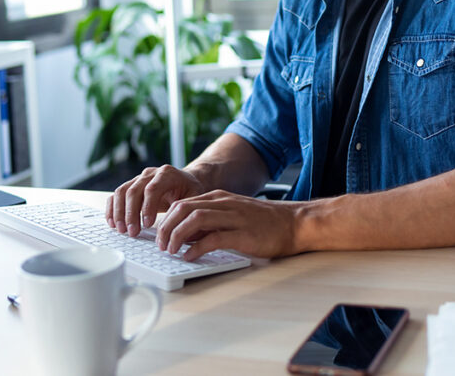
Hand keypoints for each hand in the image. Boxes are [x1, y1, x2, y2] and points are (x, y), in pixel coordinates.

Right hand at [106, 165, 206, 236]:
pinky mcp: (130, 185)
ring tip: (122, 230)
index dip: (148, 207)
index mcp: (167, 174)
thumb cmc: (190, 190)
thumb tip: (180, 229)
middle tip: (132, 232)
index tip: (148, 225)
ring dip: (119, 212)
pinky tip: (113, 223)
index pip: (153, 188)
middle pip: (134, 191)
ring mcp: (138, 179)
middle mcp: (150, 174)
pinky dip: (112, 208)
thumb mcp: (195, 197)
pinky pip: (116, 195)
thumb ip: (186, 209)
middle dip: (131, 213)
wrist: (186, 180)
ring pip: (122, 192)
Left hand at [155, 190, 301, 260]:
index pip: (183, 203)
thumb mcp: (234, 215)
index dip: (166, 219)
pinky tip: (190, 257)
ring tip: (170, 251)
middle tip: (160, 244)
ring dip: (176, 236)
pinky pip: (213, 238)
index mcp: (220, 198)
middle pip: (183, 208)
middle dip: (166, 227)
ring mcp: (234, 217)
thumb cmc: (266, 223)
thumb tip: (187, 237)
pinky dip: (196, 248)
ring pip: (194, 219)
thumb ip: (212, 222)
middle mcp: (224, 203)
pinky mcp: (243, 234)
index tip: (159, 235)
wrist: (296, 223)